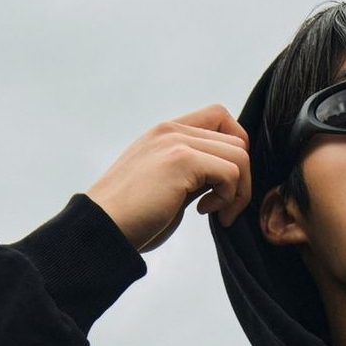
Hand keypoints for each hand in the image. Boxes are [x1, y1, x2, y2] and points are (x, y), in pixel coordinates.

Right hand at [85, 103, 250, 253]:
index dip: (234, 153)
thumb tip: (225, 180)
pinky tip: (204, 211)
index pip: (220, 118)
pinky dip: (228, 198)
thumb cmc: (132, 217)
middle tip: (222, 208)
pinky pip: (230, 172)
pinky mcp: (181, 160)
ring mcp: (175, 141)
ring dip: (237, 191)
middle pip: (237, 139)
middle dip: (241, 180)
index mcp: (167, 133)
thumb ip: (193, 174)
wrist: (103, 227)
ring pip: (239, 155)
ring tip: (215, 211)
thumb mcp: (167, 185)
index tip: (224, 186)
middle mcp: (171, 130)